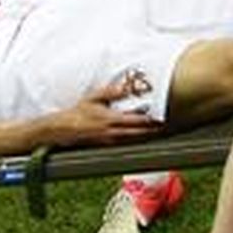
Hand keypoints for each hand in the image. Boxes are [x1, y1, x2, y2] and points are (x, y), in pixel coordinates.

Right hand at [45, 82, 163, 147]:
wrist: (65, 128)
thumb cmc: (80, 111)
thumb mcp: (95, 97)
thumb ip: (112, 92)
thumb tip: (128, 87)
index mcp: (111, 119)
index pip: (137, 121)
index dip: (151, 121)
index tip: (163, 117)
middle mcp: (114, 132)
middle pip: (140, 133)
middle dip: (154, 131)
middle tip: (167, 126)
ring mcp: (112, 141)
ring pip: (135, 140)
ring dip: (147, 136)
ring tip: (159, 131)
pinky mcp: (109, 145)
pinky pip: (127, 143)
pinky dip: (137, 139)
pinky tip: (142, 136)